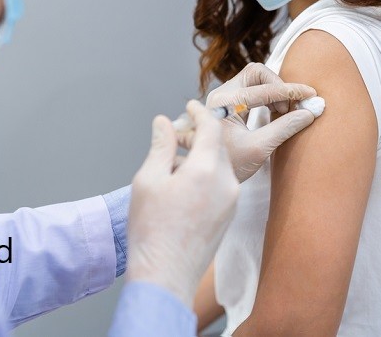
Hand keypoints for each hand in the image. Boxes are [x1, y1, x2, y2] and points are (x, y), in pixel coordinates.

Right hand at [126, 101, 238, 307]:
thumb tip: (163, 122)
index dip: (200, 112)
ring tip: (176, 162)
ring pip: (220, 165)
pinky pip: (221, 184)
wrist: (166, 275)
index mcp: (205, 169)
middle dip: (200, 135)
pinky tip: (184, 184)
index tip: (190, 105)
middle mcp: (226, 182)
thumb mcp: (148, 180)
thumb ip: (161, 146)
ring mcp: (231, 201)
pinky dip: (207, 175)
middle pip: (218, 146)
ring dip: (202, 156)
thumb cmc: (151, 230)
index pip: (211, 128)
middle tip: (178, 132)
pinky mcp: (229, 216)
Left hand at [206, 63, 317, 180]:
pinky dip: (267, 96)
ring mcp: (223, 97)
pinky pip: (251, 89)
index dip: (291, 91)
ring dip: (274, 91)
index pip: (264, 88)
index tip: (311, 95)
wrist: (208, 175)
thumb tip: (309, 113)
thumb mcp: (258, 148)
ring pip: (254, 79)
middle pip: (256, 73)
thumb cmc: (229, 164)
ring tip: (283, 113)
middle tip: (290, 108)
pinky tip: (275, 113)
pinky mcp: (227, 103)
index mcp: (225, 103)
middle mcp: (221, 94)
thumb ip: (284, 128)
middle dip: (278, 86)